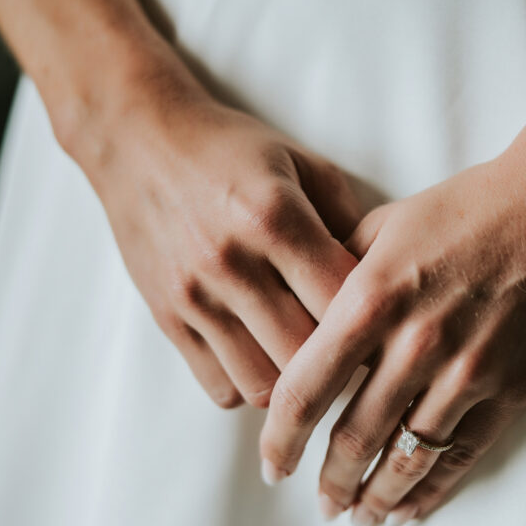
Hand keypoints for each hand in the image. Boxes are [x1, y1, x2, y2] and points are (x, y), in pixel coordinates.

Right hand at [82, 89, 360, 408]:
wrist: (137, 139)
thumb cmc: (232, 151)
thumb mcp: (304, 164)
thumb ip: (350, 222)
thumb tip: (388, 287)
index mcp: (275, 217)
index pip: (341, 301)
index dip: (374, 321)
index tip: (386, 324)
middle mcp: (231, 262)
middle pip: (305, 356)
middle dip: (337, 361)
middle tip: (353, 352)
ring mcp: (193, 296)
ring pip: (263, 385)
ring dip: (293, 383)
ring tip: (307, 360)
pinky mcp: (166, 319)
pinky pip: (220, 387)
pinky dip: (249, 383)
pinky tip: (264, 355)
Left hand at [257, 124, 525, 524]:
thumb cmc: (473, 206)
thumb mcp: (387, 224)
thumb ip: (338, 272)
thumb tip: (304, 314)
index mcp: (372, 298)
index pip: (305, 390)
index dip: (280, 439)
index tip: (272, 464)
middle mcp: (417, 343)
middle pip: (355, 437)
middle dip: (330, 481)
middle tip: (320, 503)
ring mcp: (470, 371)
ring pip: (408, 457)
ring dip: (377, 496)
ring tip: (360, 515)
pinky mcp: (515, 388)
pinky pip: (464, 454)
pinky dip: (432, 488)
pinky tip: (411, 504)